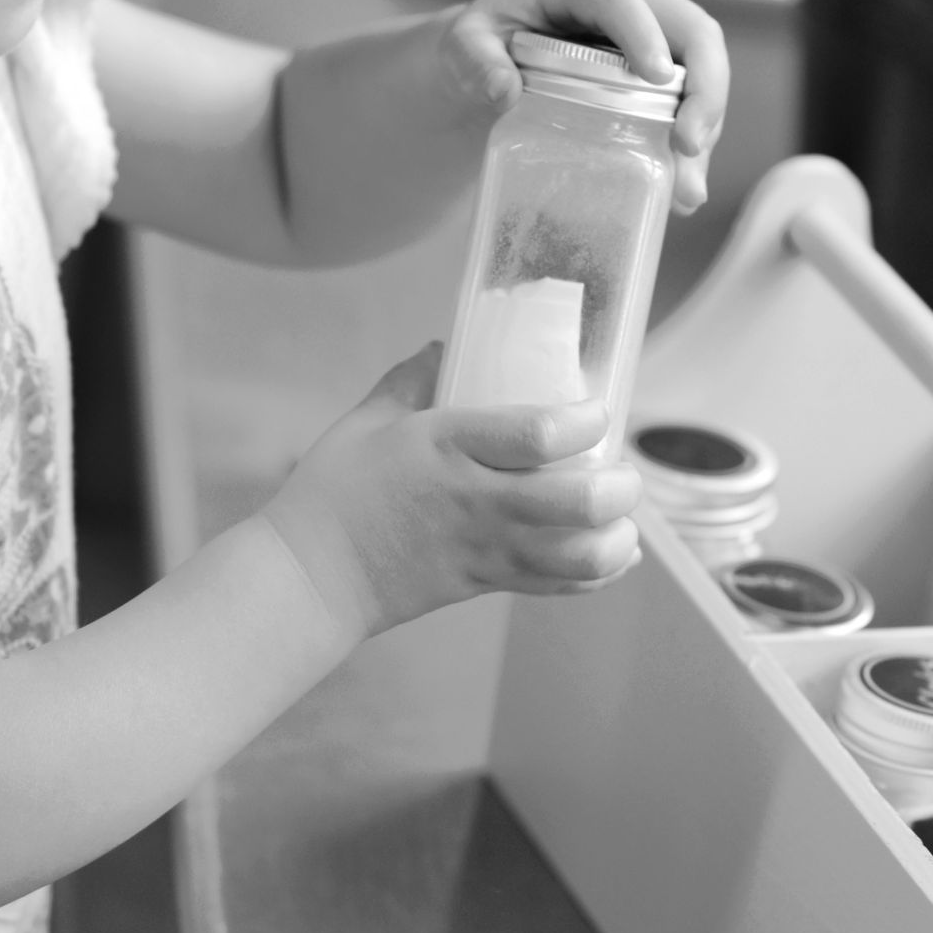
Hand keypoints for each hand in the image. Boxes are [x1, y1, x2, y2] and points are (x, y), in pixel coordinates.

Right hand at [260, 344, 641, 640]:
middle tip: (621, 470)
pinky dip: (597, 573)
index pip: (540, 435)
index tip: (597, 410)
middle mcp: (477, 500)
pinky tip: (609, 551)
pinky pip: (559, 586)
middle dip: (620, 487)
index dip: (585, 420)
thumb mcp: (366, 420)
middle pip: (580, 501)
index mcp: (447, 447)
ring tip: (620, 516)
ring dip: (617, 537)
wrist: (310, 578)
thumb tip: (446, 346)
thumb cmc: (333, 494)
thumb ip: (412, 379)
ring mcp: (486, 549)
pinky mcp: (486, 584)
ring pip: (581, 555)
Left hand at [438, 0, 727, 211]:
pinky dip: (691, 148)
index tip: (658, 77)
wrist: (491, 64)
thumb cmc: (481, 45)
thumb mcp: (463, 46)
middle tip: (688, 143)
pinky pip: (690, 106)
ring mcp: (652, 40)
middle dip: (703, 87)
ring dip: (705, 129)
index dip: (645, 32)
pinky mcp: (659, 78)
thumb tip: (504, 91)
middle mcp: (629, 3)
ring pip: (701, 73)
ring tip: (686, 188)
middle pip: (692, 32)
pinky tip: (680, 191)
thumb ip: (474, 61)